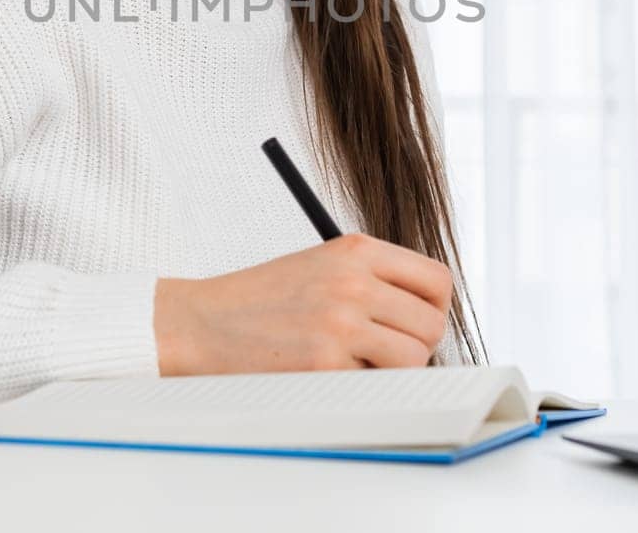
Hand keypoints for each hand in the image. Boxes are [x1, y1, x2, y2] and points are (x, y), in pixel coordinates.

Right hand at [153, 232, 453, 374]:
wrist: (201, 324)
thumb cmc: (260, 300)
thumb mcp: (321, 265)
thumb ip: (372, 280)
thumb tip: (426, 318)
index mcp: (355, 250)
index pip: (436, 279)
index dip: (434, 308)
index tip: (417, 323)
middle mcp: (353, 282)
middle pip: (430, 324)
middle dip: (416, 346)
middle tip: (386, 352)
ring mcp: (340, 323)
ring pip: (413, 359)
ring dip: (393, 371)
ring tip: (358, 364)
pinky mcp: (326, 364)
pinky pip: (376, 385)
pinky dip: (360, 387)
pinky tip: (329, 374)